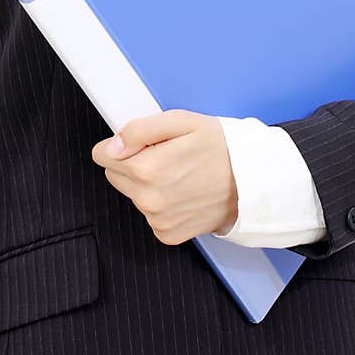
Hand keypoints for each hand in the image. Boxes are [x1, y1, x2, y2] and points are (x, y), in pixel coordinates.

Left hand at [90, 110, 238, 245]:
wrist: (253, 183)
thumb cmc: (221, 149)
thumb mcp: (182, 121)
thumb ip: (139, 130)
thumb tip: (112, 145)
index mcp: (147, 168)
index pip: (102, 155)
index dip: (124, 144)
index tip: (145, 143)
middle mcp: (148, 198)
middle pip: (115, 175)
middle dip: (135, 163)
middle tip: (167, 155)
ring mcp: (157, 219)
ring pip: (133, 194)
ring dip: (149, 184)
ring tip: (181, 173)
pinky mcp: (167, 234)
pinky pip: (150, 214)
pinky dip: (162, 204)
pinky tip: (184, 192)